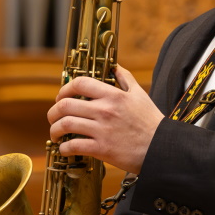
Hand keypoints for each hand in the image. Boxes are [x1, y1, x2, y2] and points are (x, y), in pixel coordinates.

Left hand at [47, 65, 163, 173]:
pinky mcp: (102, 149)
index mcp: (113, 95)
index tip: (60, 96)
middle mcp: (105, 110)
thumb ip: (125, 78)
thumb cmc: (151, 122)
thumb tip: (114, 65)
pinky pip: (73, 146)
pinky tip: (64, 149)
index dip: (64, 89)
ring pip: (65, 125)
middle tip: (53, 117)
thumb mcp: (140, 94)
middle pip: (65, 105)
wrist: (161, 148)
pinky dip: (64, 148)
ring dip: (54, 130)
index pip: (80, 83)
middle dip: (53, 111)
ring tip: (55, 133)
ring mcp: (102, 130)